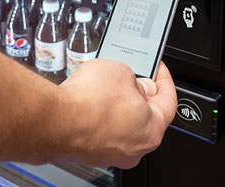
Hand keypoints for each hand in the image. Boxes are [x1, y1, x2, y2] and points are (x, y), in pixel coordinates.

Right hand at [56, 60, 176, 168]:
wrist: (56, 121)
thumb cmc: (89, 101)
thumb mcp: (120, 71)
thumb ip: (134, 77)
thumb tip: (133, 83)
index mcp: (152, 129)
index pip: (168, 101)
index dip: (164, 80)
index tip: (158, 69)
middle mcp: (135, 148)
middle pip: (145, 115)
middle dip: (138, 93)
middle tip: (130, 76)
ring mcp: (112, 153)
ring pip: (122, 123)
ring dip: (115, 104)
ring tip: (102, 85)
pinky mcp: (92, 152)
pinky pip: (102, 130)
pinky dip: (98, 115)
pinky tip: (88, 100)